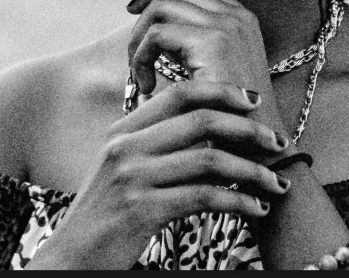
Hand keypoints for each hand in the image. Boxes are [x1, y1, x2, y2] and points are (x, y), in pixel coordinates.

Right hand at [31, 80, 290, 268]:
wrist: (71, 257)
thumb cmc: (106, 214)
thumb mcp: (122, 168)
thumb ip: (156, 143)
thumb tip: (210, 125)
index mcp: (123, 130)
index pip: (181, 93)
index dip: (222, 92)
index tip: (253, 101)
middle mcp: (126, 146)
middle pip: (201, 119)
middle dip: (248, 129)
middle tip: (278, 142)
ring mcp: (132, 178)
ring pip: (210, 160)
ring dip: (252, 170)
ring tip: (276, 182)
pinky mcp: (142, 210)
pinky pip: (204, 197)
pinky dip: (238, 201)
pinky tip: (256, 208)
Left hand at [126, 0, 273, 102]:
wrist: (255, 148)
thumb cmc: (228, 116)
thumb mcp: (214, 67)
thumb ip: (192, 39)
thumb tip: (148, 16)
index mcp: (241, 16)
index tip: (136, 10)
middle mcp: (237, 14)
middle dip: (144, 13)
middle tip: (133, 48)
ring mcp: (228, 25)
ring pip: (161, 6)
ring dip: (139, 38)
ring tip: (140, 71)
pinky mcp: (213, 43)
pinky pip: (157, 34)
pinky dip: (141, 57)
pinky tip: (146, 84)